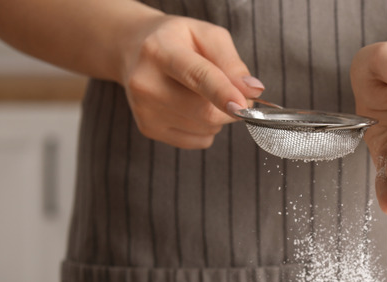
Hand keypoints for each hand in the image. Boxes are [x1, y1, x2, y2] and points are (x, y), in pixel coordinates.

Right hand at [121, 14, 262, 148]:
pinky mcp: (149, 129)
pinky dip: (206, 128)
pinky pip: (199, 141)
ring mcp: (145, 110)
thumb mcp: (207, 35)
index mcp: (160, 51)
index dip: (222, 93)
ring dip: (217, 115)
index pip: (196, 76)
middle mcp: (146, 83)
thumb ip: (232, 62)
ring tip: (199, 92)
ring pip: (206, 128)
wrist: (134, 50)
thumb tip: (252, 91)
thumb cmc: (178, 41)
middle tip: (233, 91)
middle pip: (206, 111)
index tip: (243, 106)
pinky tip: (190, 106)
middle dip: (232, 107)